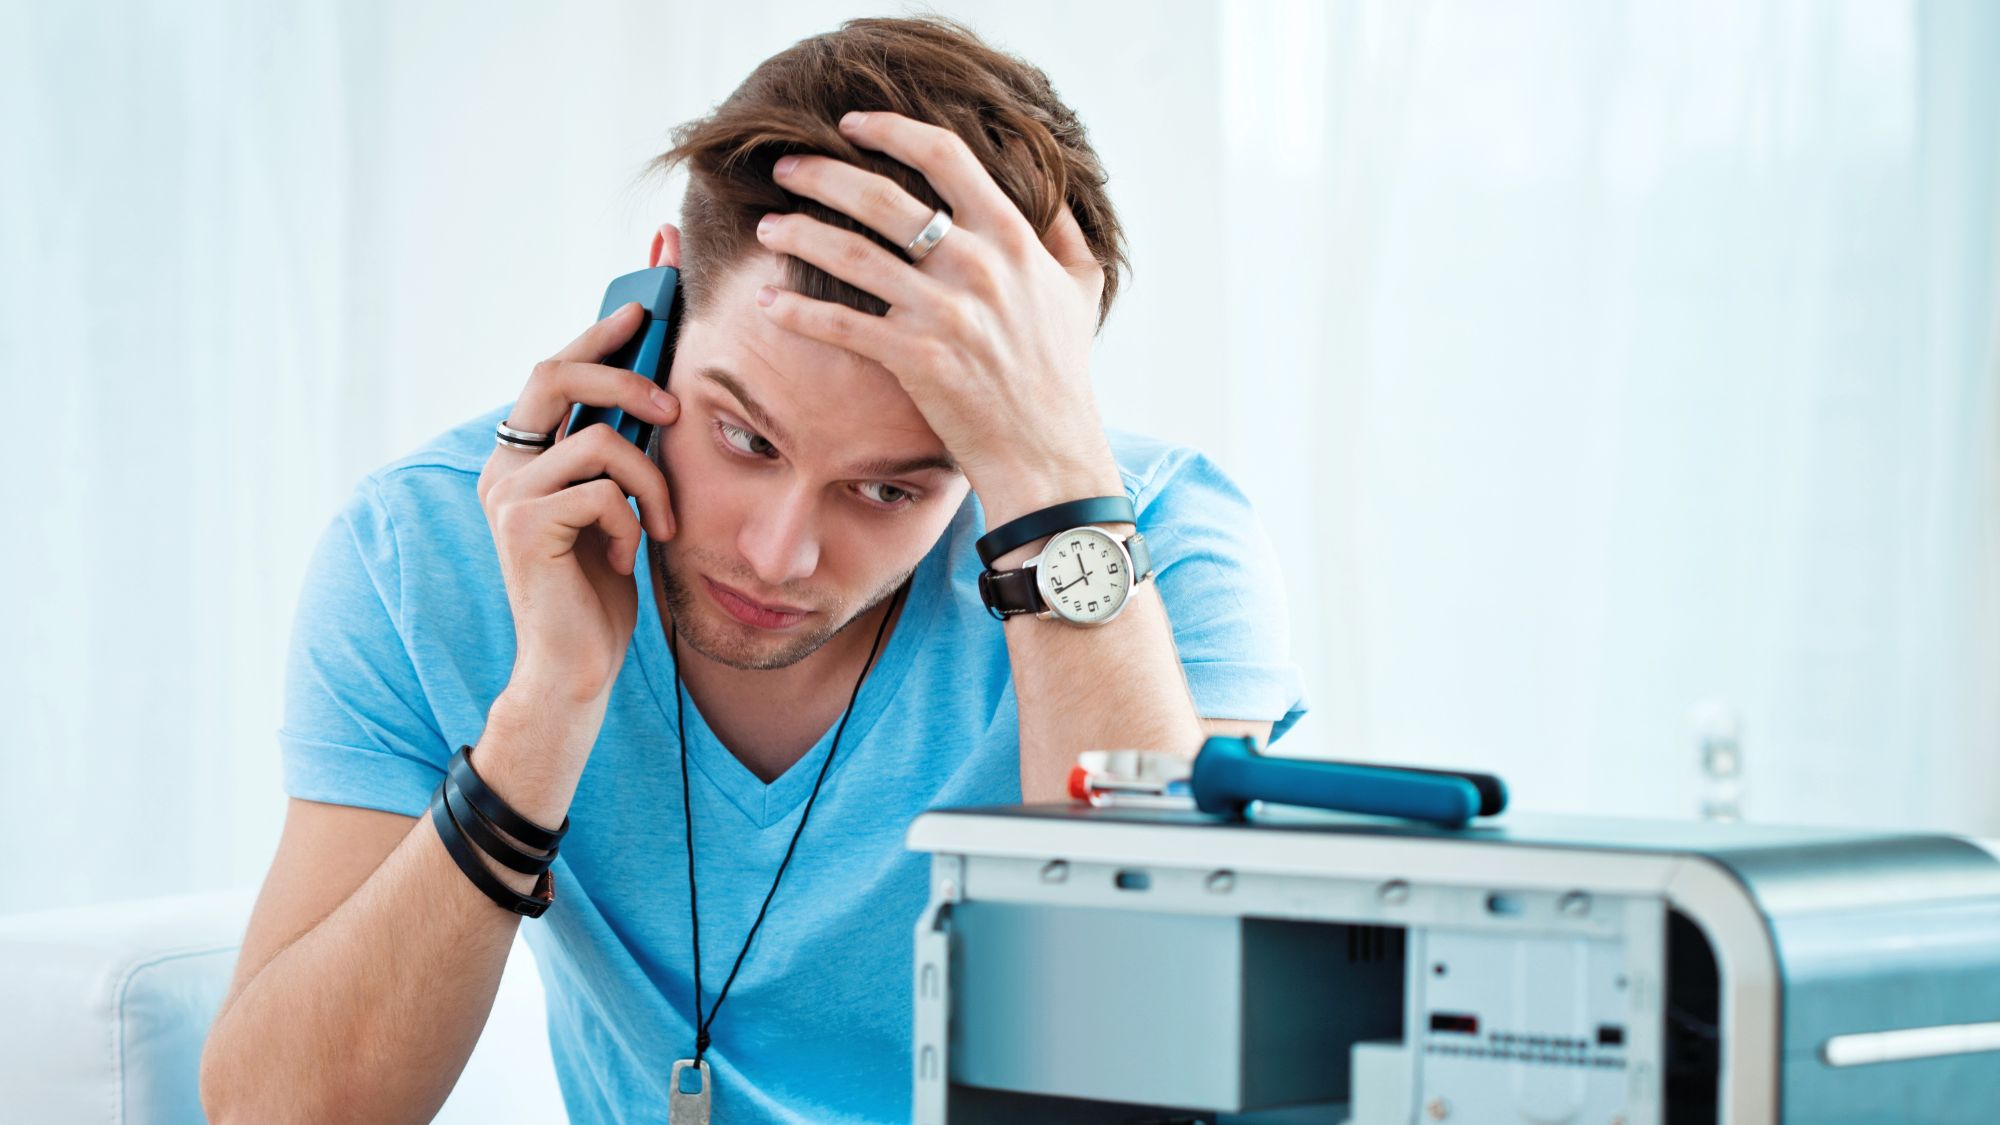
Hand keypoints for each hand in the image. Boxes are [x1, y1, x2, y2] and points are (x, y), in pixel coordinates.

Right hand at [476, 303, 679, 707]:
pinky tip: (624, 560)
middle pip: (556, 372)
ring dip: (653, 482)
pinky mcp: (522, 524)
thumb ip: (622, 452)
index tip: (647, 298)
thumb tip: (663, 388)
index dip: (600, 329)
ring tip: (662, 527)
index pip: (558, 369)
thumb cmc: (603, 588)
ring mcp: (507, 492)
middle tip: (673, 402)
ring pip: (602, 439)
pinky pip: (604, 490)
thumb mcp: (622, 505)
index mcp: (525, 454)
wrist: (577, 666)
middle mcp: (505, 464)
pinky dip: (633, 523)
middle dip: (623, 370)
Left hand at [750, 110, 1122, 524]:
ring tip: (767, 226)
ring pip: (850, 254)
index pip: (945, 156)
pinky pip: (842, 324)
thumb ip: (1065, 232)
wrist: (1048, 452)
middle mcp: (976, 265)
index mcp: (1012, 236)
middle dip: (822, 173)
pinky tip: (767, 303)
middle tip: (786, 167)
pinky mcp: (916, 358)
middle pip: (882, 196)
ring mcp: (944, 312)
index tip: (852, 123)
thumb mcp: (1081, 289)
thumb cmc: (1062, 371)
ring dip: (798, 233)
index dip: (891, 130)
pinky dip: (799, 312)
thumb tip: (1053, 192)